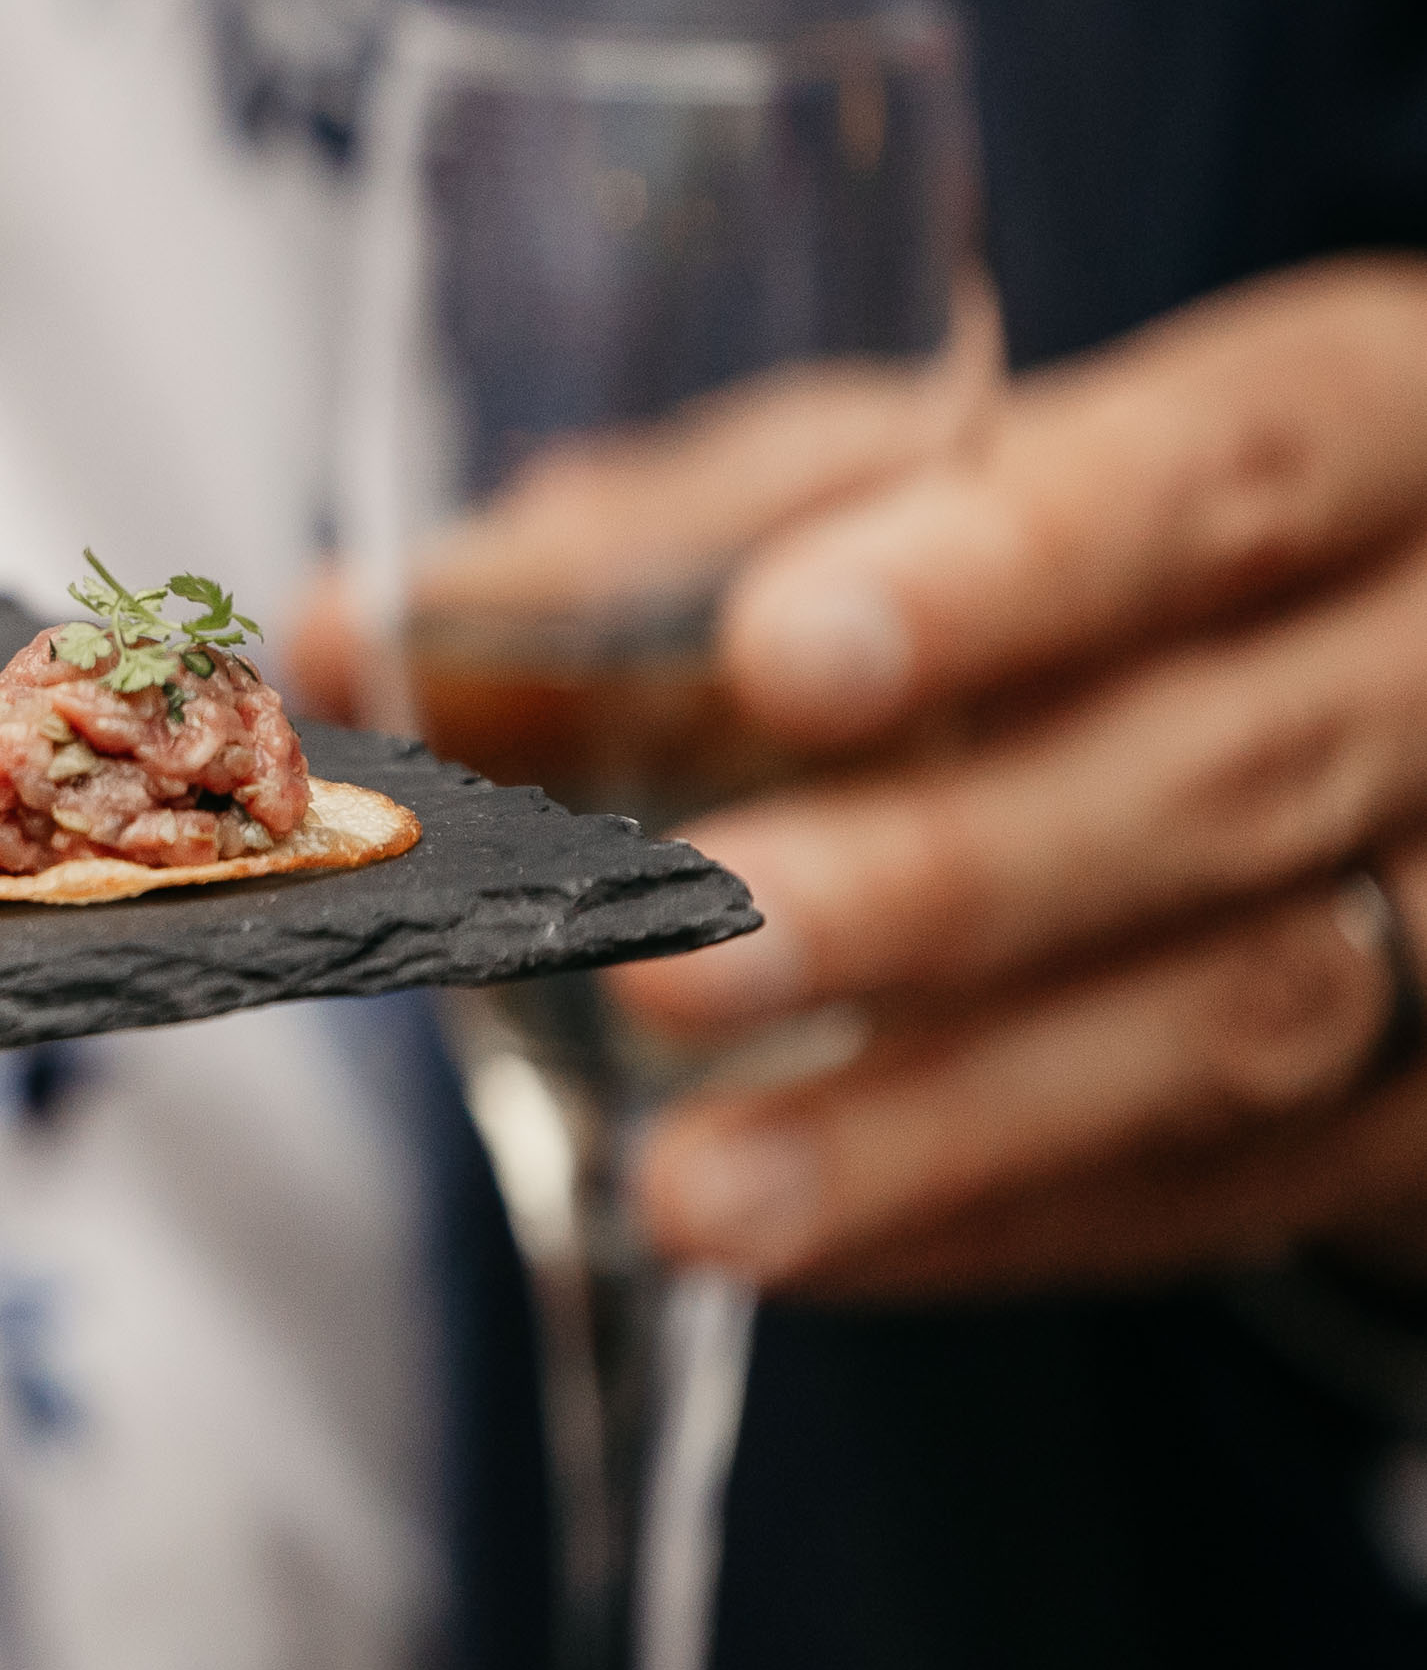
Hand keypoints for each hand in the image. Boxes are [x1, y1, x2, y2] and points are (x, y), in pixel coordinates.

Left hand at [618, 257, 1426, 1294]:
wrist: (1410, 715)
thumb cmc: (1100, 554)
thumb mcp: (928, 484)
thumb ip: (662, 538)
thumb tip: (348, 628)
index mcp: (1364, 421)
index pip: (1220, 471)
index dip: (1013, 566)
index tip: (788, 651)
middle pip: (1229, 773)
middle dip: (942, 880)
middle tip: (676, 950)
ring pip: (1245, 1020)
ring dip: (943, 1125)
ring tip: (692, 1194)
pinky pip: (1236, 1190)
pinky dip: (998, 1220)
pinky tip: (800, 1248)